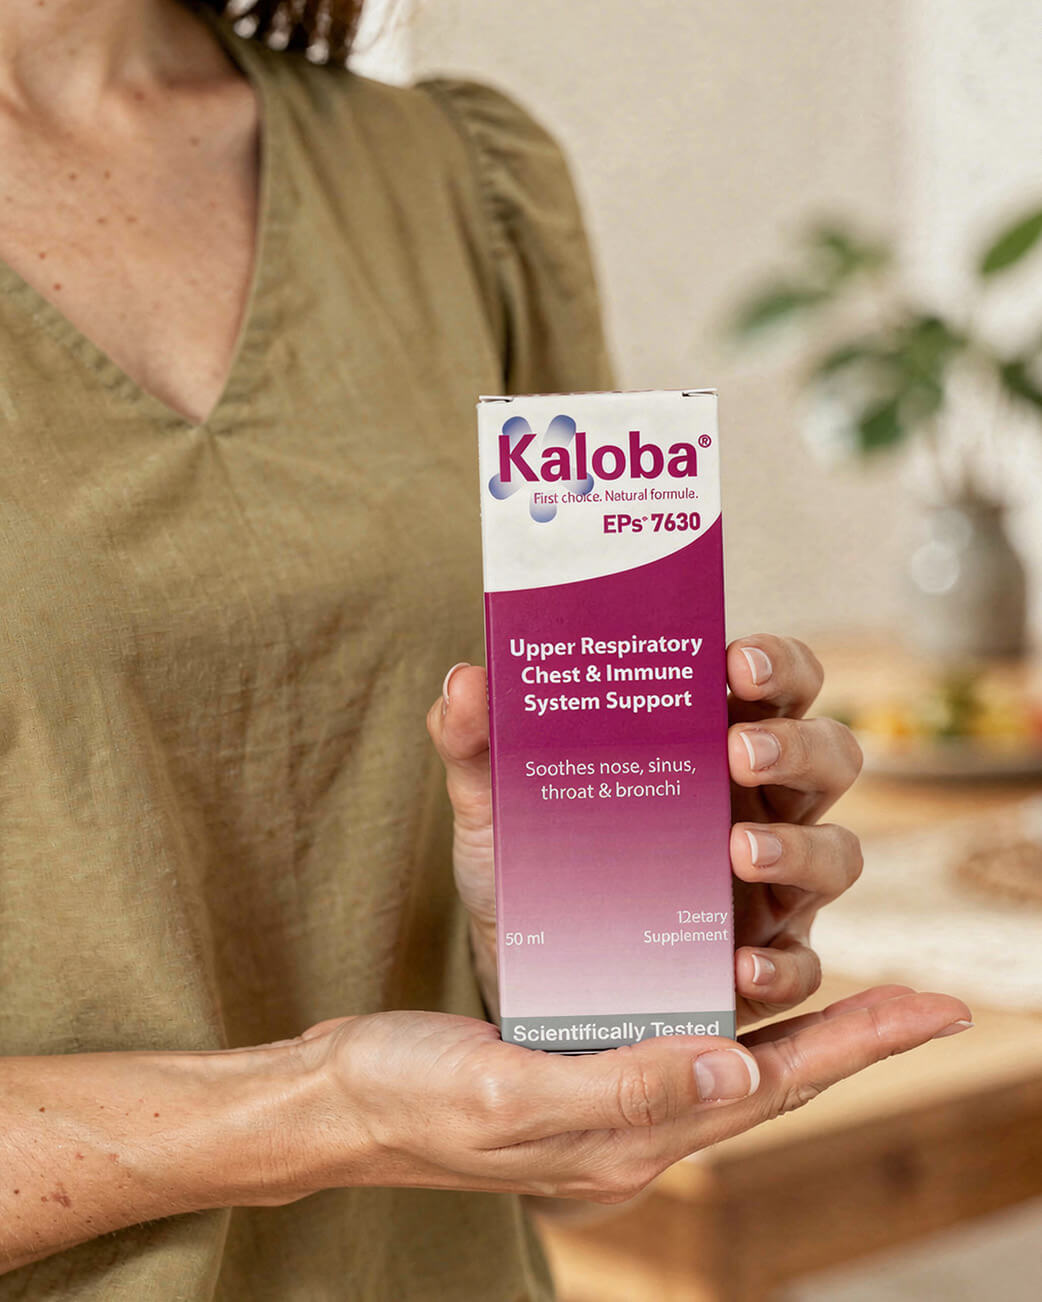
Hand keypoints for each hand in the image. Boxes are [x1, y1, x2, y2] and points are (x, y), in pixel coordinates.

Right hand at [299, 986, 970, 1202]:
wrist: (338, 1101)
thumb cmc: (413, 1097)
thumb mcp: (514, 1092)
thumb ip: (627, 1088)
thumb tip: (742, 1075)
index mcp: (632, 1135)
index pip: (775, 1088)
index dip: (861, 1047)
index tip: (937, 1009)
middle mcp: (638, 1117)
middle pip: (772, 1072)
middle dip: (853, 1037)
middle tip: (924, 997)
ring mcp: (611, 1089)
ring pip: (730, 1052)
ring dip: (792, 1017)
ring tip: (844, 975)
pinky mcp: (580, 1057)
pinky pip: (671, 1030)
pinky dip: (714, 998)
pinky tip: (717, 960)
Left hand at [427, 636, 862, 1026]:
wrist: (522, 968)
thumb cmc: (532, 857)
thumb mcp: (495, 799)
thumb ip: (477, 742)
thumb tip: (465, 681)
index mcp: (711, 741)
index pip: (777, 683)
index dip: (777, 663)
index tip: (737, 661)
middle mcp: (760, 803)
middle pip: (830, 754)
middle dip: (797, 745)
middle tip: (739, 750)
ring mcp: (772, 887)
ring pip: (838, 853)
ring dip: (800, 847)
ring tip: (738, 850)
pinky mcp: (766, 962)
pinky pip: (805, 966)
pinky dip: (780, 965)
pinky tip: (737, 964)